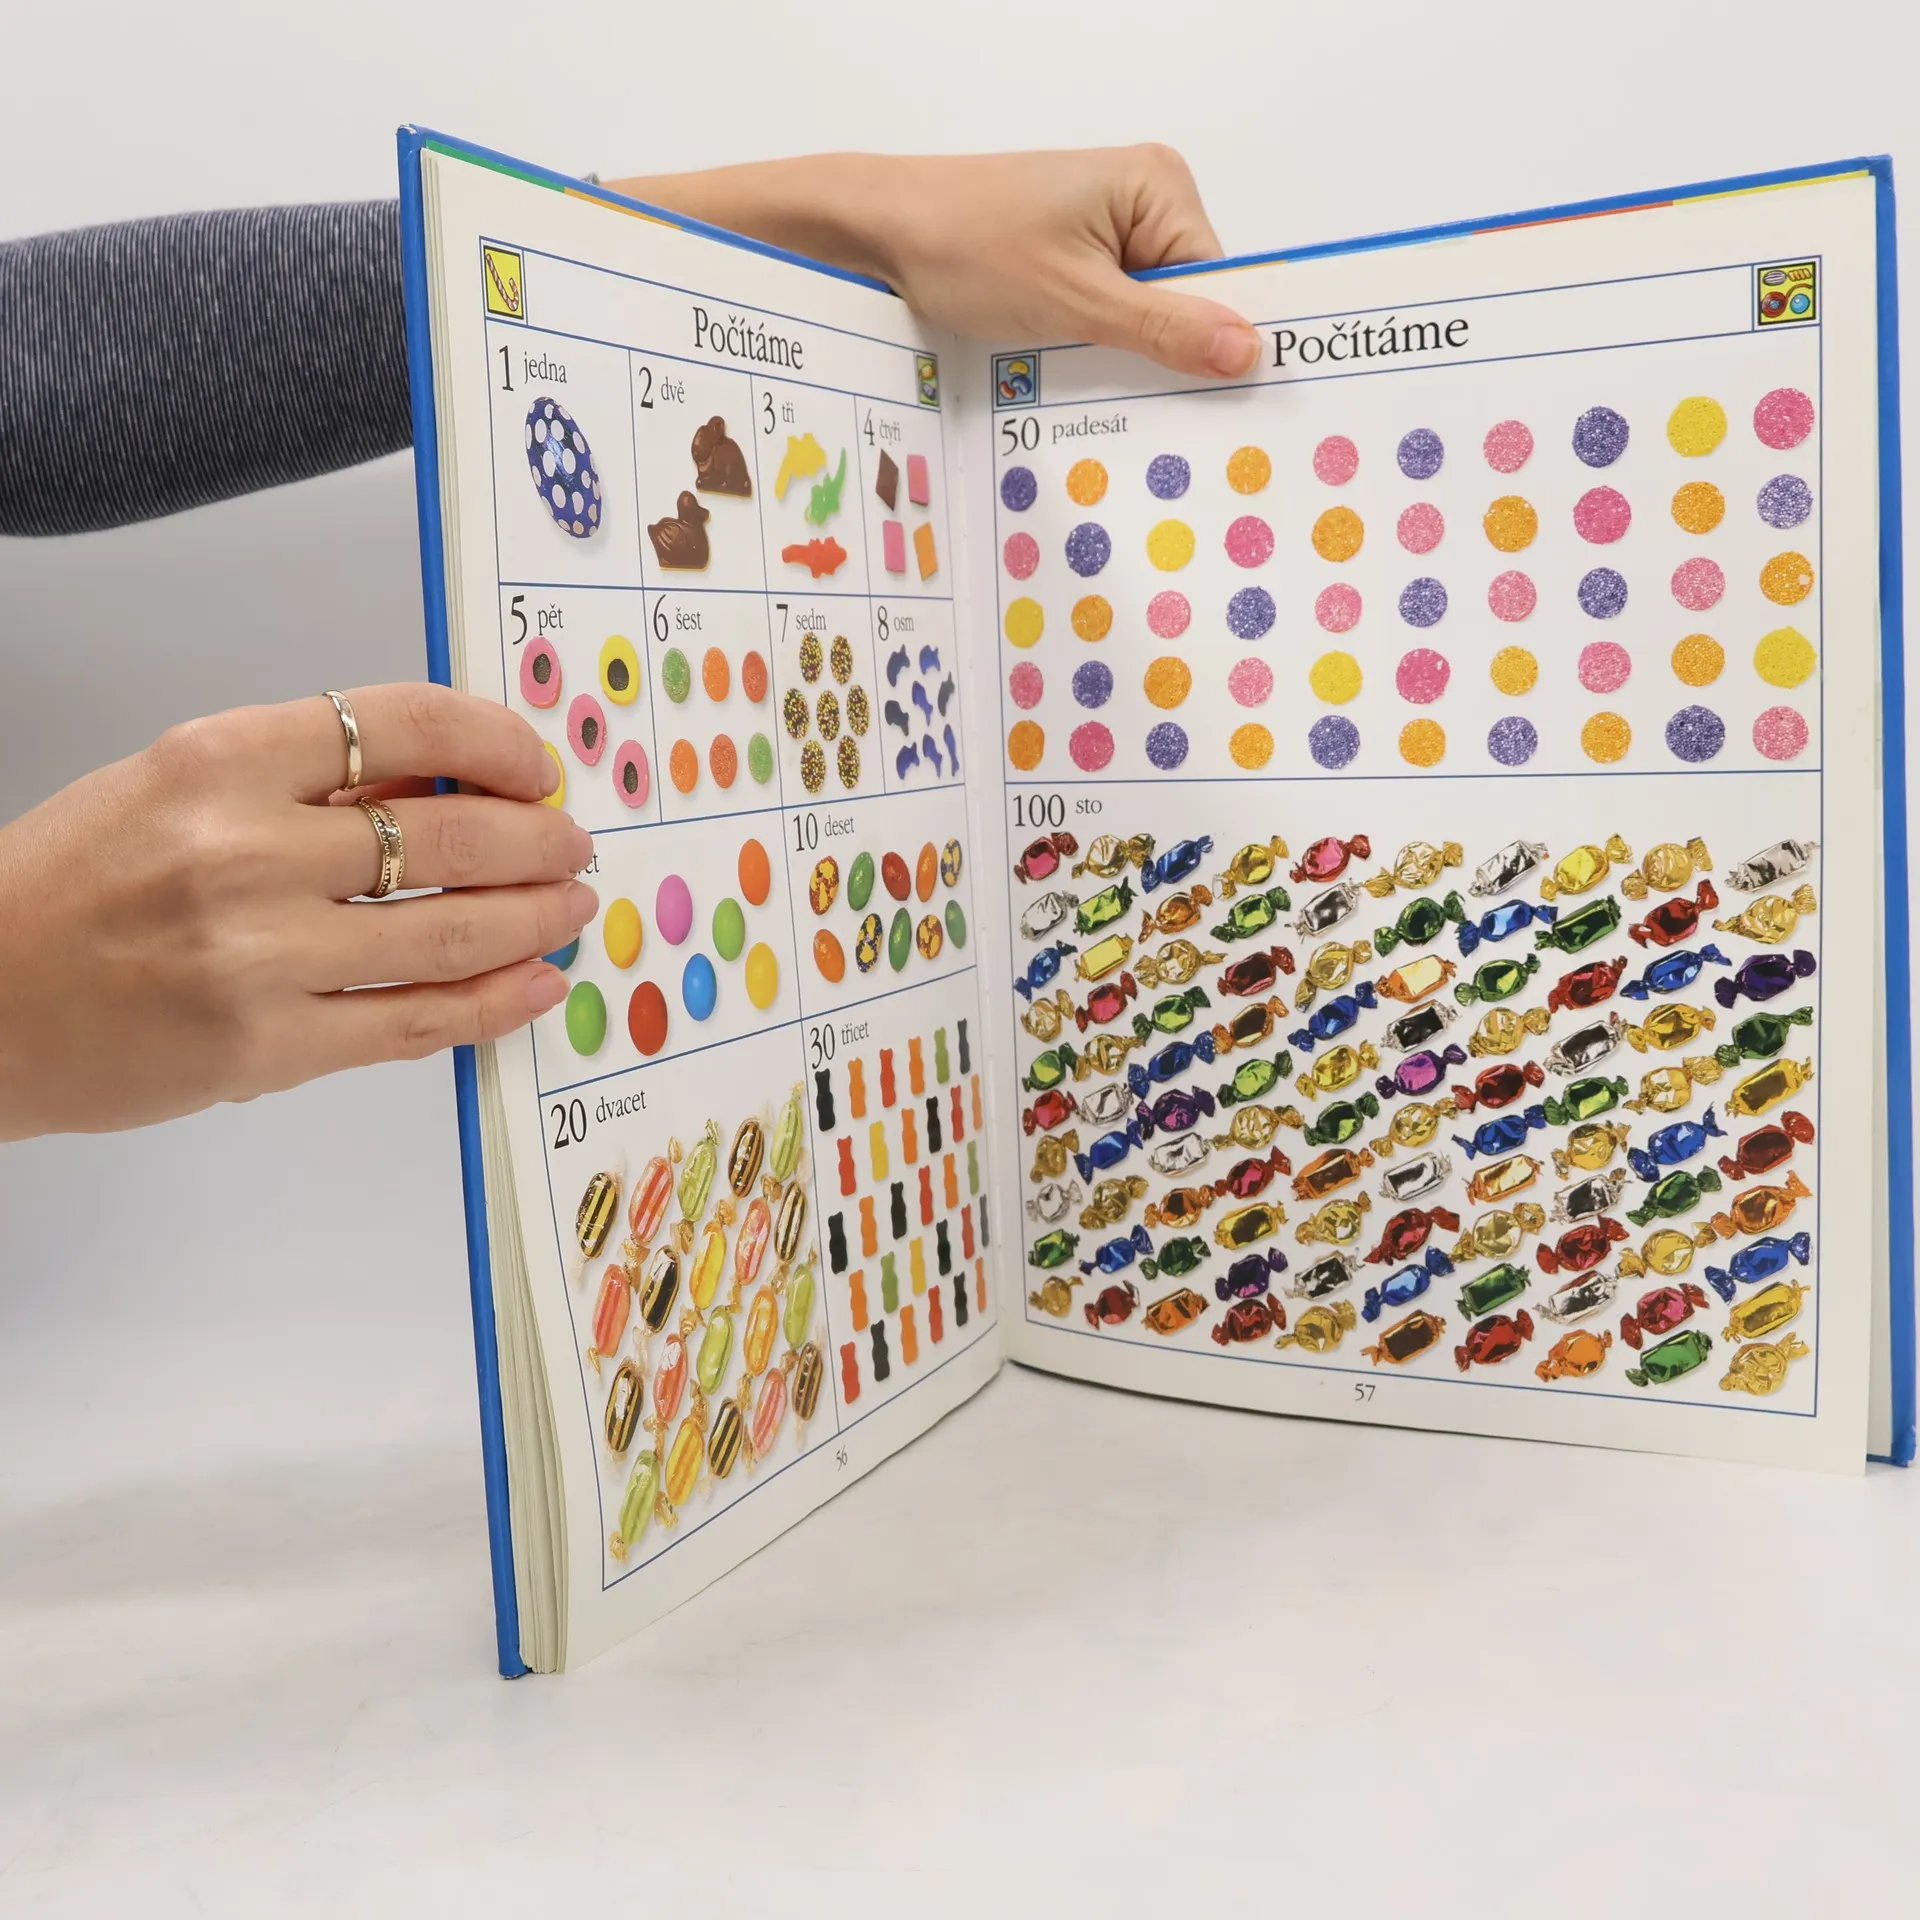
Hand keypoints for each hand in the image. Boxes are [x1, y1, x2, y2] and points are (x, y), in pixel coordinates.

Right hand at [0, 684, 595, 1138]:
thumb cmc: (70, 886)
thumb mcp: (171, 788)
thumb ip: (302, 781)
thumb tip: (442, 784)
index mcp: (219, 761)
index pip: (403, 722)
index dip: (496, 743)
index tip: (536, 766)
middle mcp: (246, 852)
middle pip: (450, 838)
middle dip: (538, 842)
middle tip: (571, 846)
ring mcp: (261, 957)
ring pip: (450, 935)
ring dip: (535, 921)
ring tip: (570, 910)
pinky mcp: (269, 1048)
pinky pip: (415, 1024)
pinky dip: (491, 1004)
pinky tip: (532, 985)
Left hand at [608, 146, 1258, 379]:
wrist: (877, 234)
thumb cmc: (965, 246)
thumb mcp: (1073, 302)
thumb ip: (1163, 330)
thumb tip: (1247, 351)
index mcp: (1158, 186)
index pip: (1220, 284)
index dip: (1216, 348)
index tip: (1220, 410)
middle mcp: (1141, 199)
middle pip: (1186, 304)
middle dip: (1166, 358)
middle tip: (1151, 416)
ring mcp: (1104, 229)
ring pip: (1144, 318)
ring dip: (1123, 360)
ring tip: (1094, 388)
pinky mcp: (1071, 258)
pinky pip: (1107, 316)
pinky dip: (1093, 349)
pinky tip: (1071, 375)